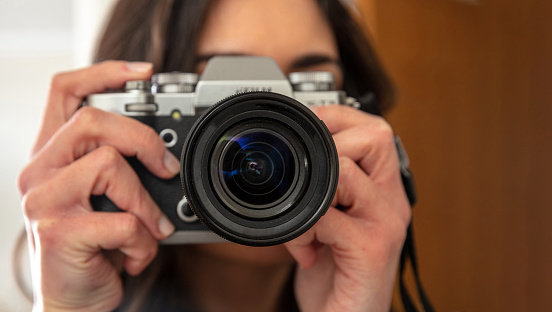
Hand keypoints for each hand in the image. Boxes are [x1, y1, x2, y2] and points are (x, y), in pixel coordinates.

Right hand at [17, 61, 178, 310]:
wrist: (69, 301)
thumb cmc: (92, 247)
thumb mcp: (102, 200)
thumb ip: (117, 168)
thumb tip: (164, 150)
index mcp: (51, 155)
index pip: (66, 91)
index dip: (104, 72)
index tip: (144, 72)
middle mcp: (39, 170)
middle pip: (93, 121)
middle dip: (144, 141)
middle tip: (166, 168)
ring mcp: (44, 200)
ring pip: (110, 166)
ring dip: (145, 202)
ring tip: (150, 227)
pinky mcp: (57, 231)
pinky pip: (122, 221)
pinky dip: (144, 241)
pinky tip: (135, 256)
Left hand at [285, 105, 411, 311]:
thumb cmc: (335, 273)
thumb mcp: (330, 223)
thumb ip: (324, 192)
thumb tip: (293, 162)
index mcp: (383, 191)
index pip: (374, 130)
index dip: (336, 119)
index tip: (306, 134)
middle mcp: (393, 202)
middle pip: (374, 136)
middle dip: (329, 146)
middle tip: (305, 179)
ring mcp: (386, 224)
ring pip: (346, 172)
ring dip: (311, 193)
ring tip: (305, 226)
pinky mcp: (372, 250)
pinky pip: (330, 216)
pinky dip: (305, 229)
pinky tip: (308, 250)